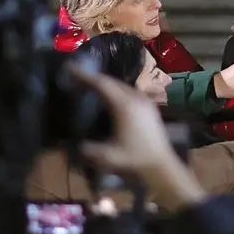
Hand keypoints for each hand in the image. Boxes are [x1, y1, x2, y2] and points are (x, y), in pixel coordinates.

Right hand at [71, 64, 204, 211]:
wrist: (162, 165)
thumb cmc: (135, 160)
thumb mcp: (107, 157)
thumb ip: (87, 148)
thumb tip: (71, 143)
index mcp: (125, 105)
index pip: (102, 83)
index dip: (85, 75)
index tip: (71, 68)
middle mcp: (136, 98)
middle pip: (112, 81)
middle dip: (93, 78)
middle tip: (76, 77)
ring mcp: (145, 101)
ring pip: (122, 86)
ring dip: (105, 84)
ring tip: (89, 86)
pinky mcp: (149, 107)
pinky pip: (129, 92)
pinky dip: (115, 90)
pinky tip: (108, 98)